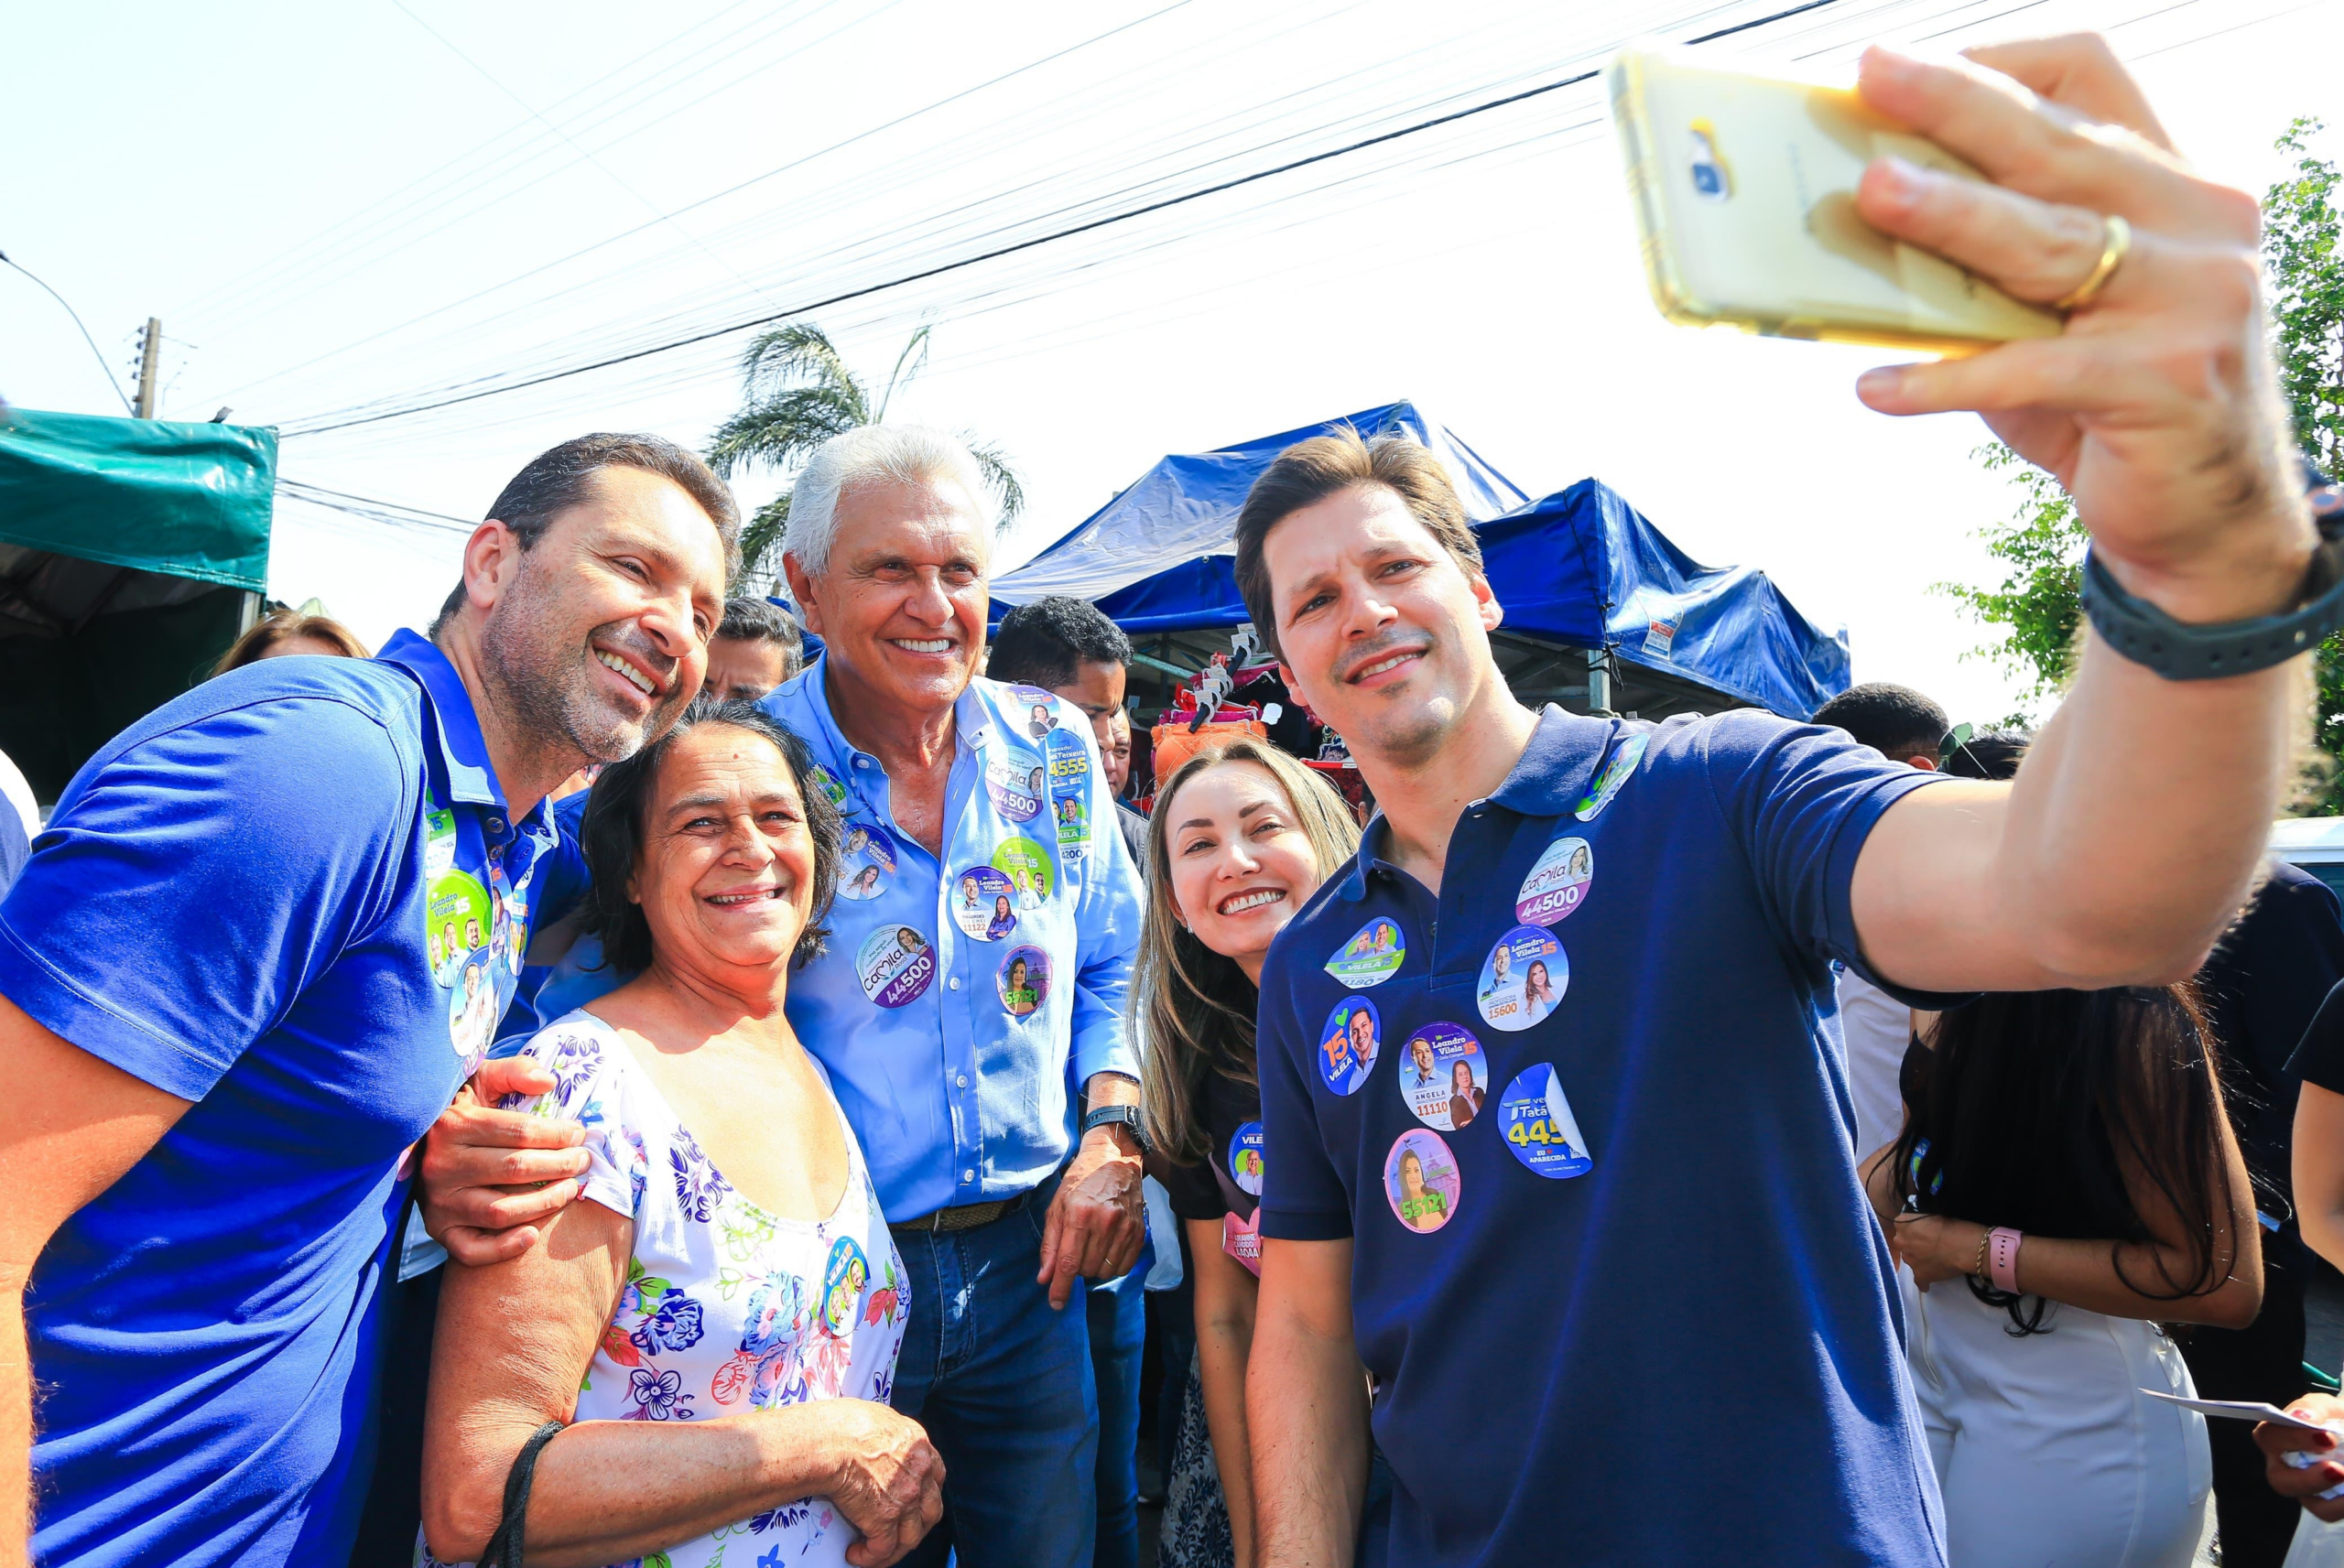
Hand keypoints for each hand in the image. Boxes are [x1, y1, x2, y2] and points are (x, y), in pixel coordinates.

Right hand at [417, 1055, 588, 1265]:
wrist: (422, 1146)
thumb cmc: (465, 1110)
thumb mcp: (481, 1081)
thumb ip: (513, 1073)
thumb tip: (548, 1082)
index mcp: (452, 1125)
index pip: (519, 1132)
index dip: (558, 1134)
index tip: (580, 1134)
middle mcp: (442, 1165)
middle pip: (516, 1170)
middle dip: (560, 1165)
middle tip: (583, 1161)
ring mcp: (438, 1201)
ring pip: (501, 1211)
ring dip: (545, 1203)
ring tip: (570, 1189)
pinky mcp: (438, 1230)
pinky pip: (472, 1249)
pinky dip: (505, 1248)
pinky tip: (533, 1234)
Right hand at [804, 1398, 945, 1567]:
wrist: (830, 1441)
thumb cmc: (842, 1423)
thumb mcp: (879, 1418)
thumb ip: (890, 1437)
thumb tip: (879, 1446)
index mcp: (919, 1445)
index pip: (936, 1476)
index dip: (928, 1493)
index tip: (916, 1503)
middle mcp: (920, 1472)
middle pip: (931, 1511)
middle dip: (917, 1526)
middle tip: (899, 1533)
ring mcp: (906, 1498)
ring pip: (911, 1537)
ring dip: (895, 1550)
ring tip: (876, 1553)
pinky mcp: (885, 1519)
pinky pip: (883, 1549)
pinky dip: (870, 1558)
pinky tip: (856, 1555)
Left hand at [1036, 1127, 1143, 1309]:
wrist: (1114, 1160)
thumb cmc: (1080, 1182)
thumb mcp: (1057, 1208)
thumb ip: (1050, 1245)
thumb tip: (1045, 1278)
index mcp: (1080, 1214)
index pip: (1069, 1263)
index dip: (1061, 1287)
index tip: (1056, 1304)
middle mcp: (1105, 1222)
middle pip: (1086, 1269)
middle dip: (1076, 1268)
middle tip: (1075, 1247)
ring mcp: (1126, 1228)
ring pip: (1105, 1271)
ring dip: (1093, 1267)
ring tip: (1091, 1245)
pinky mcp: (1139, 1232)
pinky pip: (1124, 1267)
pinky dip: (1112, 1266)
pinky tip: (1106, 1249)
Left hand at [1850, 37, 2316, 624]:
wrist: (2207, 518)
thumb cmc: (2108, 403)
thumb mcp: (2053, 316)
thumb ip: (1988, 266)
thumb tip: (1862, 224)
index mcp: (2173, 184)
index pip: (2093, 82)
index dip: (2000, 63)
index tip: (1908, 66)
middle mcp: (2200, 222)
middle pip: (2057, 147)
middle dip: (1957, 107)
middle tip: (1873, 79)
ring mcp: (2195, 298)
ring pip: (2049, 243)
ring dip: (1951, 216)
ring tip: (1872, 195)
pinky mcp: (2166, 382)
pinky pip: (2031, 371)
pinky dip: (1948, 379)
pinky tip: (1878, 387)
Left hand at [1888, 1213, 1985, 1291]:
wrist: (1964, 1247)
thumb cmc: (1952, 1227)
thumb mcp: (1932, 1217)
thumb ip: (1921, 1224)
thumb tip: (1924, 1230)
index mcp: (1902, 1223)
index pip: (1902, 1227)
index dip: (1914, 1231)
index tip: (1923, 1233)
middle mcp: (1900, 1242)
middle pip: (1904, 1244)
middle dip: (1914, 1246)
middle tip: (1930, 1247)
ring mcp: (1909, 1260)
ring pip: (1911, 1261)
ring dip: (1919, 1261)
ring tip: (1935, 1262)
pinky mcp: (1919, 1275)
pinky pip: (1919, 1280)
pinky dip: (1924, 1281)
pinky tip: (1930, 1281)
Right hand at [2255, 1393, 2343, 1521]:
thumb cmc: (2336, 1419)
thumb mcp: (2329, 1407)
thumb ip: (2315, 1408)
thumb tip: (2303, 1418)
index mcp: (2279, 1435)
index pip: (2269, 1436)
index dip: (2293, 1438)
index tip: (2326, 1438)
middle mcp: (2283, 1464)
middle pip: (2279, 1479)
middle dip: (2308, 1478)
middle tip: (2336, 1470)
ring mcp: (2303, 1487)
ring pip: (2304, 1500)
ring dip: (2327, 1493)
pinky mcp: (2323, 1503)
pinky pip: (2326, 1511)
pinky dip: (2341, 1505)